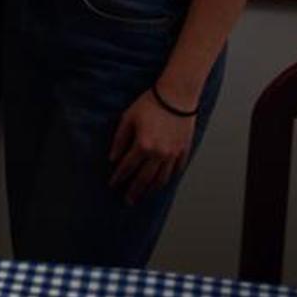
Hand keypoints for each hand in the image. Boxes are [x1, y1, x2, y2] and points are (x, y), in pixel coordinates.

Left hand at [108, 90, 193, 204]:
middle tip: (128, 200)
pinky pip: (175, 171)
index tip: (113, 185)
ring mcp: (173, 154)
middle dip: (134, 191)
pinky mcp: (183, 151)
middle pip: (144, 179)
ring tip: (144, 195)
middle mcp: (159, 154)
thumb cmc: (151, 103)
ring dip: (151, 189)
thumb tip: (113, 158)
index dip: (119, 177)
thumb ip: (119, 140)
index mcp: (143, 145)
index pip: (127, 167)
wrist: (176, 95)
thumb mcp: (128, 118)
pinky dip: (168, 179)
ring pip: (161, 179)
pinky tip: (162, 182)